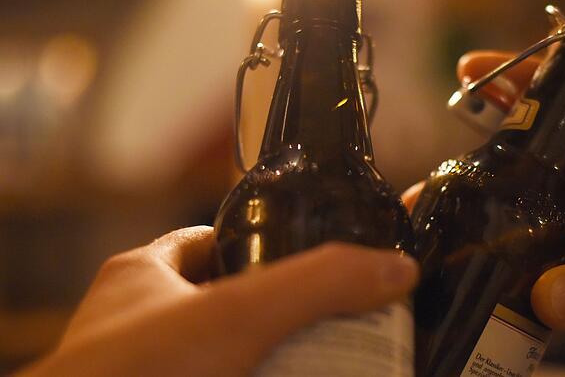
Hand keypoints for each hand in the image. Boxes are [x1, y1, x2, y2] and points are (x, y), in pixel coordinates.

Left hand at [19, 227, 417, 376]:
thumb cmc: (130, 376)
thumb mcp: (236, 315)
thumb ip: (317, 284)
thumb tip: (396, 268)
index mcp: (144, 277)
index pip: (213, 239)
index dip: (264, 240)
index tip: (312, 253)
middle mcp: (141, 328)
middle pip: (230, 307)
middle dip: (284, 316)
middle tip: (339, 324)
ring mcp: (152, 372)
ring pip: (229, 358)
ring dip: (276, 361)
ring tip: (331, 362)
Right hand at [404, 51, 564, 374]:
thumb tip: (545, 292)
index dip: (540, 78)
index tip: (481, 68)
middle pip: (548, 149)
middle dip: (494, 137)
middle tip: (442, 136)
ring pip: (531, 203)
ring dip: (486, 199)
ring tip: (435, 201)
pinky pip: (532, 256)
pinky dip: (496, 253)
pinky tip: (462, 256)